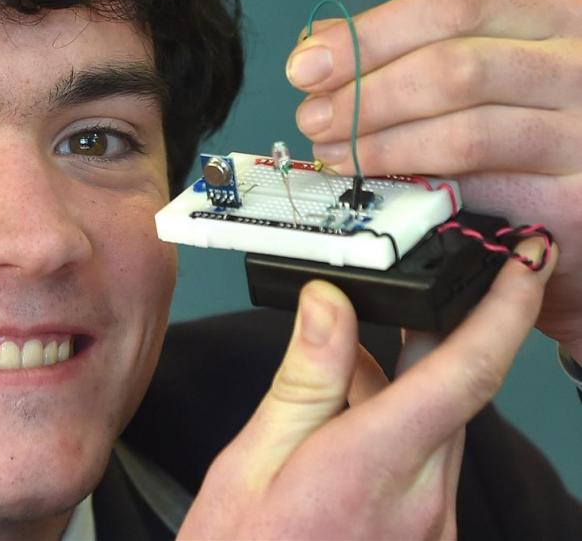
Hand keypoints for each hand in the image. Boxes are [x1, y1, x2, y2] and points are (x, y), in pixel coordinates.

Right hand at [178, 239, 555, 539]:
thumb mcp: (250, 465)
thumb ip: (303, 381)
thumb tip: (330, 305)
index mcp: (371, 467)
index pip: (464, 372)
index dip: (504, 308)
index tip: (525, 260)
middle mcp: (422, 500)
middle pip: (447, 390)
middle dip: (419, 340)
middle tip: (388, 304)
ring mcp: (431, 527)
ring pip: (435, 426)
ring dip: (394, 391)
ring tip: (327, 394)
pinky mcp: (427, 538)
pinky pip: (427, 464)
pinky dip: (392, 432)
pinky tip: (340, 437)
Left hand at [284, 0, 581, 359]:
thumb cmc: (535, 131)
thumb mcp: (490, 71)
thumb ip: (414, 50)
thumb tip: (325, 43)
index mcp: (553, 21)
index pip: (455, 7)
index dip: (370, 35)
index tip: (309, 63)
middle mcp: (579, 69)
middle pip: (455, 67)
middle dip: (366, 95)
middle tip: (314, 117)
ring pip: (466, 133)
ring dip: (381, 146)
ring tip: (334, 153)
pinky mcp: (573, 202)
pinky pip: (482, 195)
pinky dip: (417, 191)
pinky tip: (380, 190)